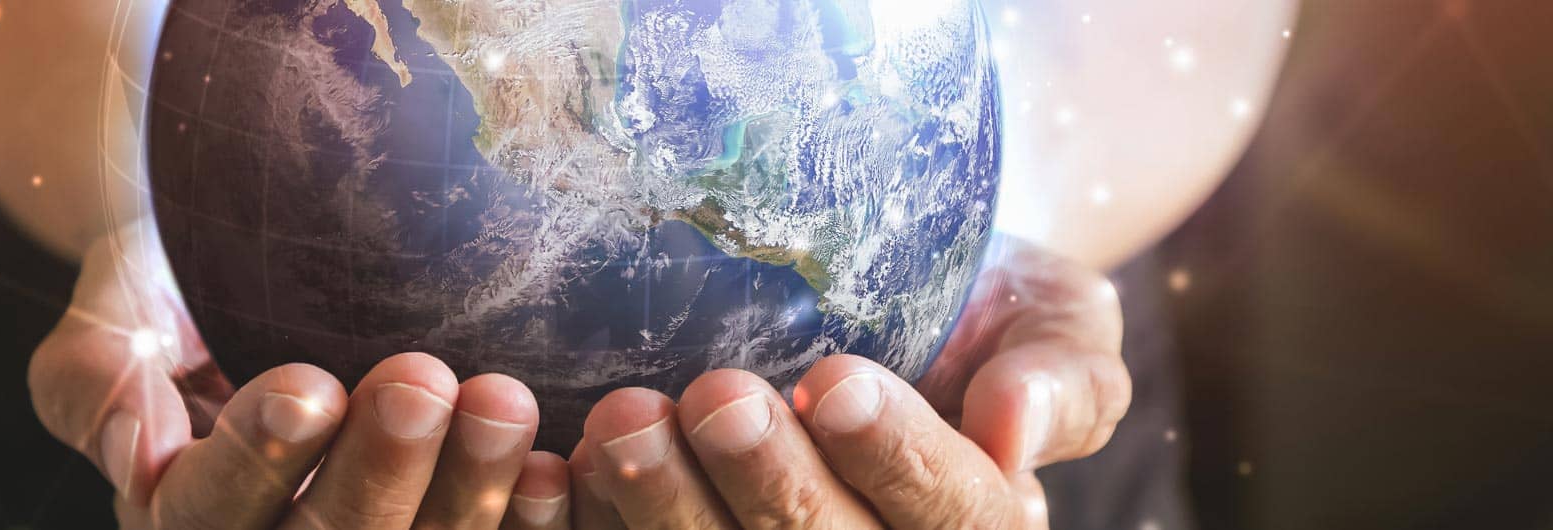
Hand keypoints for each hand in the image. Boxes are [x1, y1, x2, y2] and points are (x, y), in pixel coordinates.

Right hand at [27, 222, 568, 527]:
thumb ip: (95, 380)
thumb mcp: (111, 313)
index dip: (255, 462)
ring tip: (500, 401)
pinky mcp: (440, 526)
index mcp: (180, 514)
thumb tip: (140, 449)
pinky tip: (550, 469)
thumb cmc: (176, 282)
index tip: (304, 384)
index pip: (205, 513)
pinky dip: (524, 520)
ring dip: (465, 492)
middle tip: (420, 379)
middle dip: (377, 472)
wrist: (262, 257)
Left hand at [567, 235, 1128, 528]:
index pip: (948, 512)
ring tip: (623, 422)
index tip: (838, 378)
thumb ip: (1061, 376)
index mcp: (972, 519)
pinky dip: (592, 518)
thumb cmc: (984, 303)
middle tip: (716, 395)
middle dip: (769, 482)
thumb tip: (1016, 430)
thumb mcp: (1056, 318)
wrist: (888, 282)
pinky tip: (557, 468)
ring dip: (667, 505)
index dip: (895, 455)